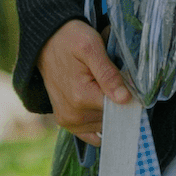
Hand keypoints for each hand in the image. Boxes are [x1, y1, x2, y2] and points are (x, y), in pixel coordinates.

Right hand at [37, 20, 128, 144]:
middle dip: (118, 105)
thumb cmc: (70, 40)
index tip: (128, 87)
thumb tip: (124, 99)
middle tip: (112, 85)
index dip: (129, 100)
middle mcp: (74, 114)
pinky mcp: (66, 122)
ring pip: (105, 126)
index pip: (121, 111)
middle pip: (114, 119)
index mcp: (82, 97)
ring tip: (100, 90)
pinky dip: (100, 125)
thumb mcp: (91, 47)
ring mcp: (69, 121)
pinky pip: (92, 135)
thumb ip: (108, 74)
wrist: (45, 40)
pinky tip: (101, 111)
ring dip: (109, 112)